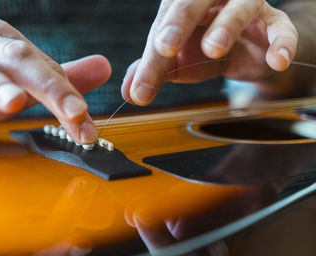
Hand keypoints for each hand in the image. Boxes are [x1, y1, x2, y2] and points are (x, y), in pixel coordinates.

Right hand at [0, 19, 110, 142]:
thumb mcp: (24, 87)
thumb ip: (61, 80)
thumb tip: (104, 66)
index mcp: (6, 43)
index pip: (46, 68)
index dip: (69, 96)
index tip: (87, 127)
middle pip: (20, 60)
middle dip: (51, 88)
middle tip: (75, 113)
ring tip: (16, 101)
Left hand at [122, 0, 297, 104]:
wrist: (243, 51)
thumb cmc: (202, 50)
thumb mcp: (175, 62)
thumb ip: (153, 72)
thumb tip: (129, 92)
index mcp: (182, 6)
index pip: (163, 25)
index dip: (152, 52)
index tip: (142, 85)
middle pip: (193, 1)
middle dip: (179, 22)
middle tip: (165, 48)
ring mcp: (245, 7)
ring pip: (240, 6)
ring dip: (227, 26)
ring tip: (213, 49)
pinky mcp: (273, 23)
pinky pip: (281, 29)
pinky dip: (281, 43)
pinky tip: (276, 61)